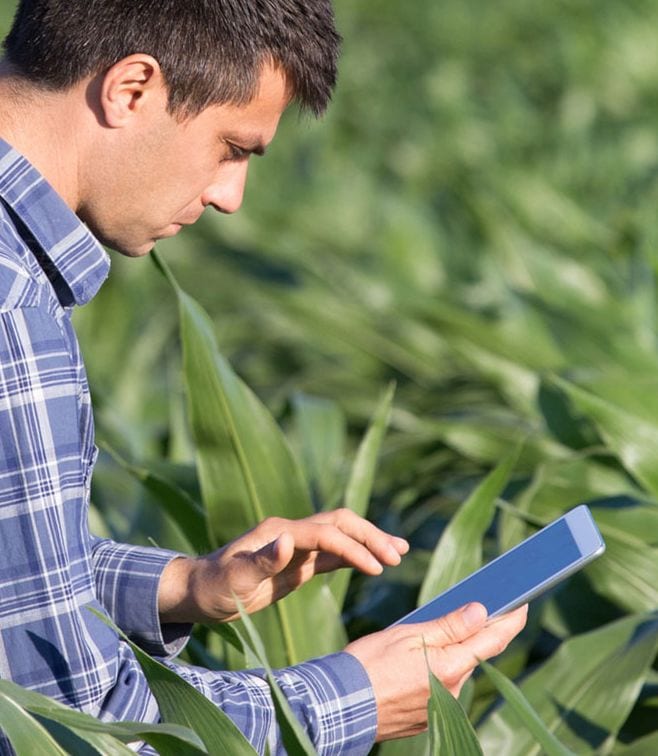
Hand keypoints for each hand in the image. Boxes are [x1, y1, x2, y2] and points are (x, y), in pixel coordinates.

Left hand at [159, 509, 408, 623]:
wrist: (199, 591)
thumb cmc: (213, 588)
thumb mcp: (233, 580)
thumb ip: (261, 561)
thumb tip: (288, 540)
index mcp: (280, 533)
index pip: (327, 533)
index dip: (354, 548)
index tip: (377, 568)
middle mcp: (292, 532)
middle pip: (341, 523)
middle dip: (370, 536)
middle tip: (397, 555)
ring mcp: (297, 545)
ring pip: (342, 534)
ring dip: (370, 540)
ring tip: (400, 551)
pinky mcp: (299, 561)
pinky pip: (334, 553)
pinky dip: (356, 554)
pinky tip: (374, 562)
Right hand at [345, 602, 527, 741]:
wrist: (340, 705)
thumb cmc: (369, 663)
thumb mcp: (408, 634)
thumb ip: (449, 625)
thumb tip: (481, 612)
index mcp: (451, 666)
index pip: (493, 640)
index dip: (510, 620)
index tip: (523, 604)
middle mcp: (453, 691)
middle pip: (473, 654)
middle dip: (471, 634)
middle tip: (465, 610)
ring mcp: (441, 707)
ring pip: (455, 671)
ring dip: (448, 654)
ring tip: (421, 639)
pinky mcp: (427, 717)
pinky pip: (440, 687)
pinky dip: (434, 671)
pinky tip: (410, 664)